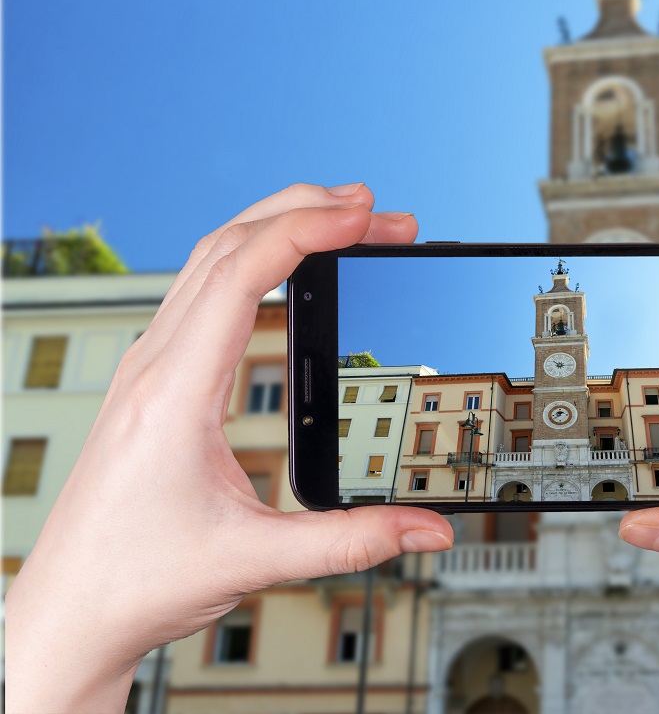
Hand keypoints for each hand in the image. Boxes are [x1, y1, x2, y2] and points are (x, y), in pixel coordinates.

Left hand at [5, 184, 454, 711]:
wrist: (68, 611)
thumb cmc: (135, 580)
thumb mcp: (256, 559)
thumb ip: (353, 540)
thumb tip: (427, 526)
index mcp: (173, 392)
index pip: (242, 275)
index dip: (308, 231)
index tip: (365, 214)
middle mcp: (154, 366)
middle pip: (226, 246)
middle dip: (305, 212)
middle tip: (376, 209)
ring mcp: (148, 369)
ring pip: (209, 261)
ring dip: (276, 228)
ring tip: (342, 222)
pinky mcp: (154, 382)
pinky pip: (202, 292)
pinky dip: (252, 261)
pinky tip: (283, 271)